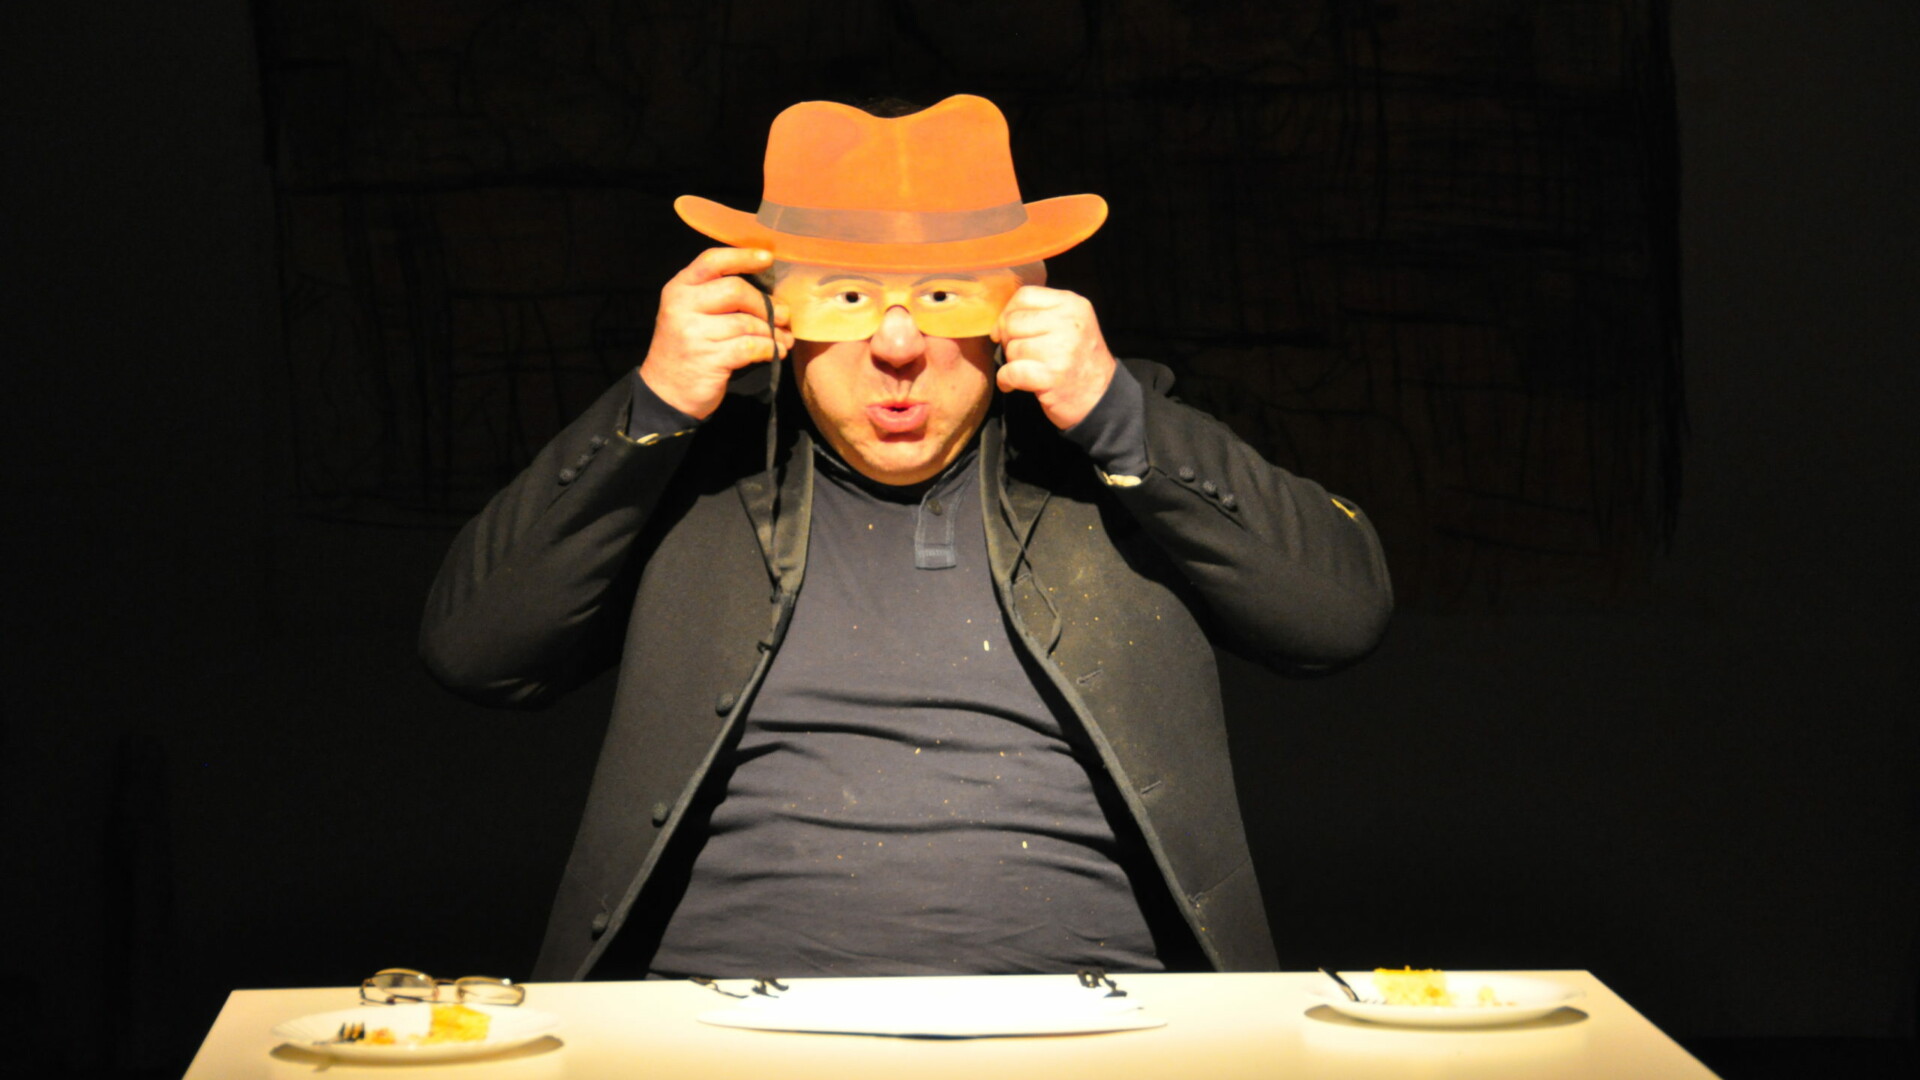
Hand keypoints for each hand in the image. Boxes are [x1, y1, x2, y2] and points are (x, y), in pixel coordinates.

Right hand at [638, 247, 793, 419]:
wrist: (666, 393)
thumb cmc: (688, 348)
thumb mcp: (691, 314)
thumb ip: (717, 296)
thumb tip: (770, 292)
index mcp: (679, 288)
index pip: (712, 261)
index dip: (742, 256)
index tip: (767, 258)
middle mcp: (682, 306)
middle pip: (736, 290)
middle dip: (764, 304)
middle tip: (782, 316)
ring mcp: (693, 333)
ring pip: (747, 322)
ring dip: (772, 332)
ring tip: (783, 339)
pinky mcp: (708, 359)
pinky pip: (750, 346)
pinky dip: (769, 349)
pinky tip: (775, 352)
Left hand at [992, 286, 1116, 429]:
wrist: (1101, 396)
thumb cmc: (1077, 359)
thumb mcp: (1070, 324)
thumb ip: (1041, 313)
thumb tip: (998, 321)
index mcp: (1072, 305)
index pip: (1024, 295)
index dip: (1008, 313)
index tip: (1008, 330)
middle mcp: (1069, 323)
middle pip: (1013, 321)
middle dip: (1009, 340)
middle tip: (1021, 355)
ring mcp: (1062, 349)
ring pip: (1011, 347)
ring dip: (1011, 362)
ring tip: (1028, 368)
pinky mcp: (1052, 376)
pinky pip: (1011, 372)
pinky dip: (1006, 380)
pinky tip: (1012, 384)